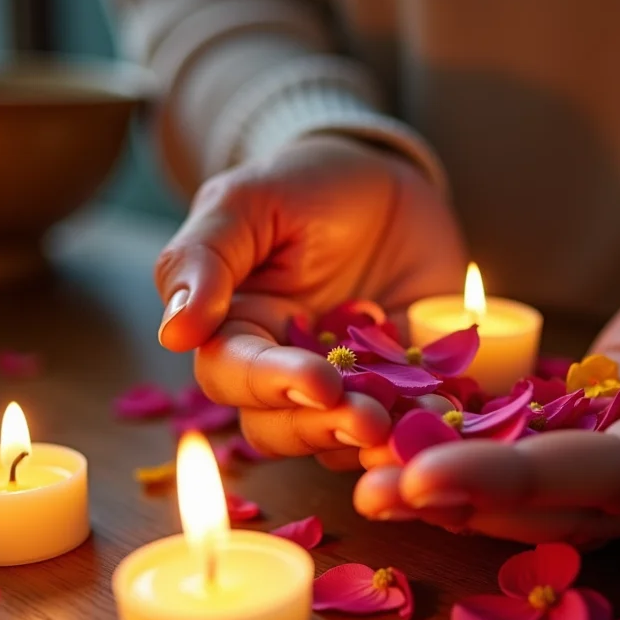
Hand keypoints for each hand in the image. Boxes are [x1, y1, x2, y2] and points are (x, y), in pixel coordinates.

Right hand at [155, 135, 465, 461]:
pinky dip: (417, 427)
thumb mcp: (246, 201)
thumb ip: (203, 259)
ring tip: (406, 427)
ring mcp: (342, 386)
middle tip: (368, 417)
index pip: (232, 375)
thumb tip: (174, 333)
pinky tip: (444, 416)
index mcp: (235, 330)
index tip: (318, 383)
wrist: (384, 181)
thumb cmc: (303, 184)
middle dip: (321, 426)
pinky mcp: (397, 389)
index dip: (270, 386)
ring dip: (368, 439)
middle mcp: (281, 371)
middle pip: (278, 425)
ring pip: (335, 438)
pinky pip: (399, 424)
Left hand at [354, 195, 619, 544]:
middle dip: (469, 499)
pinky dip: (472, 456)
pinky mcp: (605, 429)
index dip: (525, 479)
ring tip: (369, 484)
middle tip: (372, 492)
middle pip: (568, 503)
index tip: (428, 476)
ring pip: (543, 495)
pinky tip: (402, 450)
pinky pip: (534, 452)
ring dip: (459, 494)